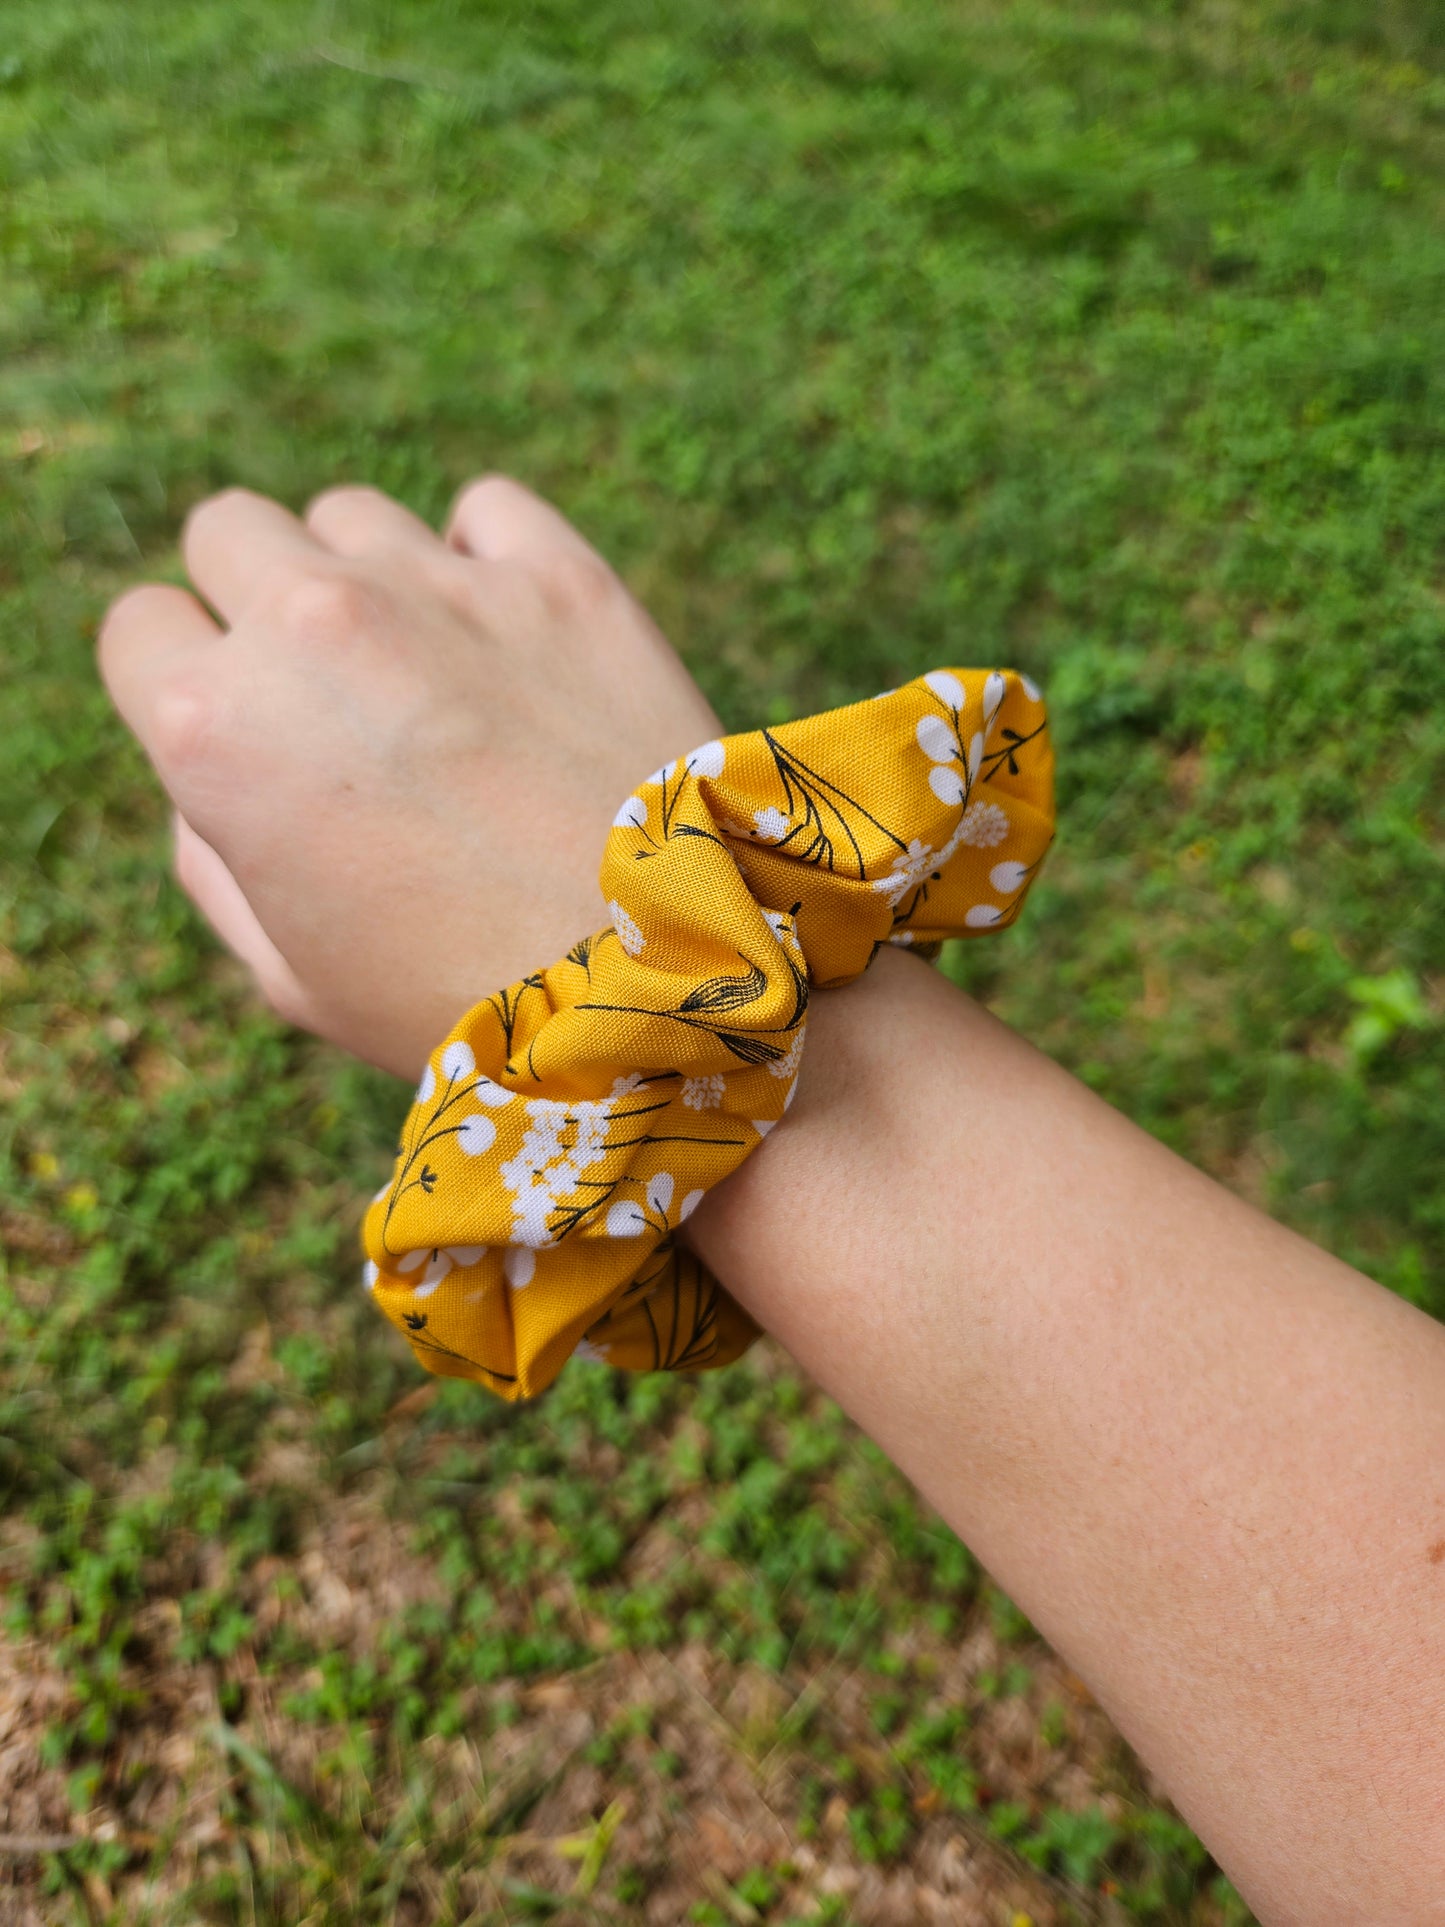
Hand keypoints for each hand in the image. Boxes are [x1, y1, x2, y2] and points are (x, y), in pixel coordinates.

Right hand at [98, 478, 718, 1077]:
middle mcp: (310, 628)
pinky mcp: (560, 575)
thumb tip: (215, 780)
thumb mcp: (289, 970)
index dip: (180, 682)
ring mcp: (440, 588)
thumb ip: (215, 854)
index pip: (137, 628)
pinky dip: (488, 556)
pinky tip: (514, 639)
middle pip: (228, 533)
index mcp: (216, 729)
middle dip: (256, 602)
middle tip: (330, 695)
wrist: (660, 990)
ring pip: (349, 516)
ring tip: (433, 679)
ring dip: (369, 580)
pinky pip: (485, 508)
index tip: (240, 728)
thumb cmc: (462, 1001)